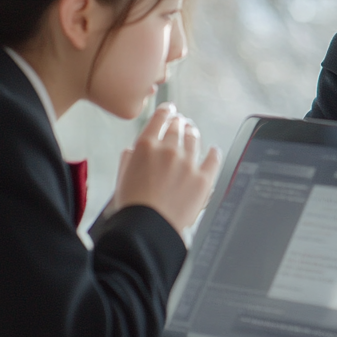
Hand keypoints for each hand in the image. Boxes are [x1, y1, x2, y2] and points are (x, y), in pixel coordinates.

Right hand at [114, 104, 222, 234]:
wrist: (148, 227)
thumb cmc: (132, 206)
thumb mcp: (122, 176)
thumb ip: (129, 158)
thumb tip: (134, 150)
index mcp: (146, 146)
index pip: (159, 119)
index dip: (166, 111)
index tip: (170, 109)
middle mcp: (169, 150)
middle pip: (178, 128)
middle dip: (179, 123)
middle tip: (181, 122)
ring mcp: (188, 164)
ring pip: (194, 140)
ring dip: (193, 133)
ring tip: (193, 132)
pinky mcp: (203, 179)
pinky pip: (213, 159)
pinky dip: (213, 153)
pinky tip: (213, 150)